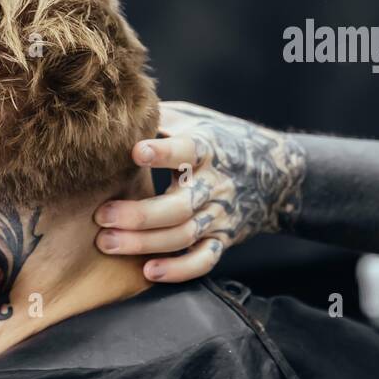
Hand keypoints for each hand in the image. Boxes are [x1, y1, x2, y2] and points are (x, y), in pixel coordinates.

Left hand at [93, 101, 305, 282]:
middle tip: (101, 216)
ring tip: (108, 242)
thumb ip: (162, 117)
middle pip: (179, 205)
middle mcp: (215, 184)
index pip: (186, 150)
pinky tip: (149, 272)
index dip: (163, 152)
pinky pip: (204, 260)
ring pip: (184, 234)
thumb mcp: (198, 119)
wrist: (276, 171)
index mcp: (208, 147)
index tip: (136, 152)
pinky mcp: (224, 238)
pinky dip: (180, 270)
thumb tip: (117, 107)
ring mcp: (221, 214)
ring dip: (145, 242)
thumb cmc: (222, 139)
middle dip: (139, 214)